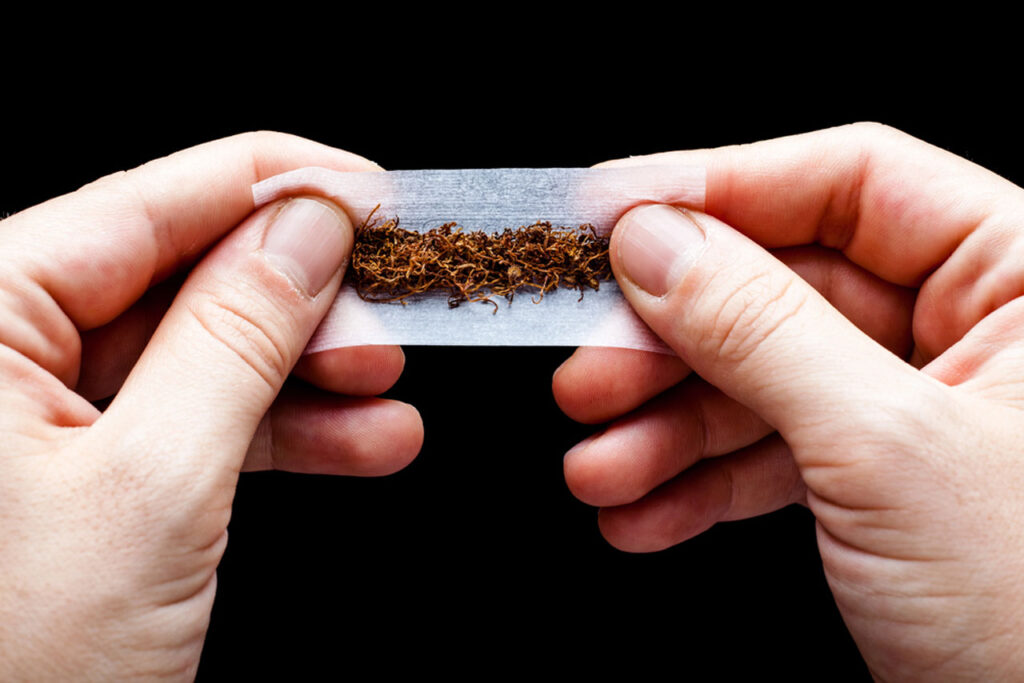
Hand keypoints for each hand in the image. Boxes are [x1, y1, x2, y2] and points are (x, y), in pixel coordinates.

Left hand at [0, 132, 422, 678]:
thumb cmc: (14, 669)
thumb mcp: (153, 487)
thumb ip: (235, 341)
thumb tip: (309, 230)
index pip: (145, 205)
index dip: (275, 187)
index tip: (369, 192)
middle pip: (181, 279)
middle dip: (302, 304)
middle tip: (391, 317)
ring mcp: (37, 418)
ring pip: (199, 357)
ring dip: (306, 379)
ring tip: (388, 395)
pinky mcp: (80, 475)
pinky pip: (192, 426)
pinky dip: (277, 436)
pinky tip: (357, 441)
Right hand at [554, 123, 1023, 678]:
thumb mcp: (883, 451)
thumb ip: (760, 330)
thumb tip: (653, 243)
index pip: (850, 182)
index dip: (719, 188)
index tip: (613, 214)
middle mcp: (975, 330)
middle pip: (783, 287)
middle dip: (670, 344)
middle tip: (588, 372)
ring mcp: (922, 408)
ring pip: (762, 379)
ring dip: (666, 429)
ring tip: (597, 470)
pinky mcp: (881, 480)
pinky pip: (773, 455)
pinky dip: (700, 484)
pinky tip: (641, 511)